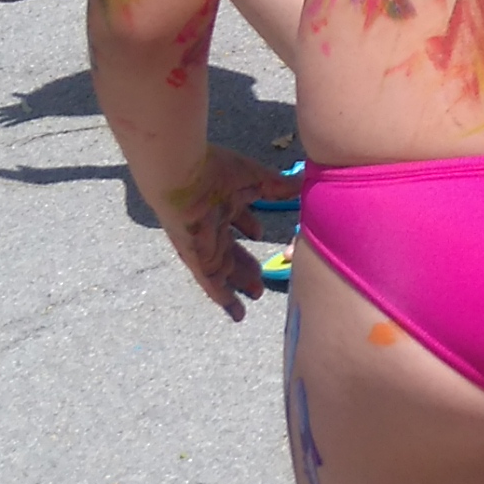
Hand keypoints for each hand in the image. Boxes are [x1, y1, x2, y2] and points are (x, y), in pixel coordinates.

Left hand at [159, 146, 301, 321]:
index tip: (259, 235)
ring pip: (222, 270)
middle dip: (244, 266)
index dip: (248, 226)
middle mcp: (210, 226)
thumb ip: (276, 184)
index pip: (235, 219)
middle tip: (260, 281)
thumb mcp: (254, 178)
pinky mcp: (194, 258)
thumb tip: (301, 183)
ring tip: (255, 296)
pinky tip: (235, 312)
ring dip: (238, 283)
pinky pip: (209, 282)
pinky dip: (222, 296)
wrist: (181, 175)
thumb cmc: (215, 171)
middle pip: (229, 251)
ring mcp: (202, 244)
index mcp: (222, 204)